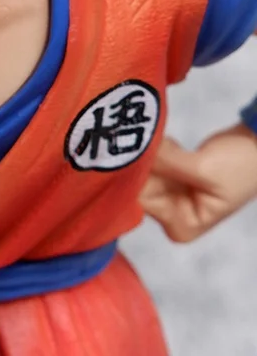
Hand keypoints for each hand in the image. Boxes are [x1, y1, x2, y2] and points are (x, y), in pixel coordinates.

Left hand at [139, 123, 256, 241]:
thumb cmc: (241, 164)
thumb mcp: (202, 167)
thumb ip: (165, 162)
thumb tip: (131, 151)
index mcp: (183, 226)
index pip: (142, 202)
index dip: (139, 175)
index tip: (146, 154)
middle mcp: (173, 217)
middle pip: (139, 187)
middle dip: (145, 162)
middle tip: (155, 143)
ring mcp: (171, 197)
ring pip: (143, 172)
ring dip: (152, 153)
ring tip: (172, 145)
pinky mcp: (170, 178)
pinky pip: (150, 162)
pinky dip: (158, 150)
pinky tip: (174, 145)